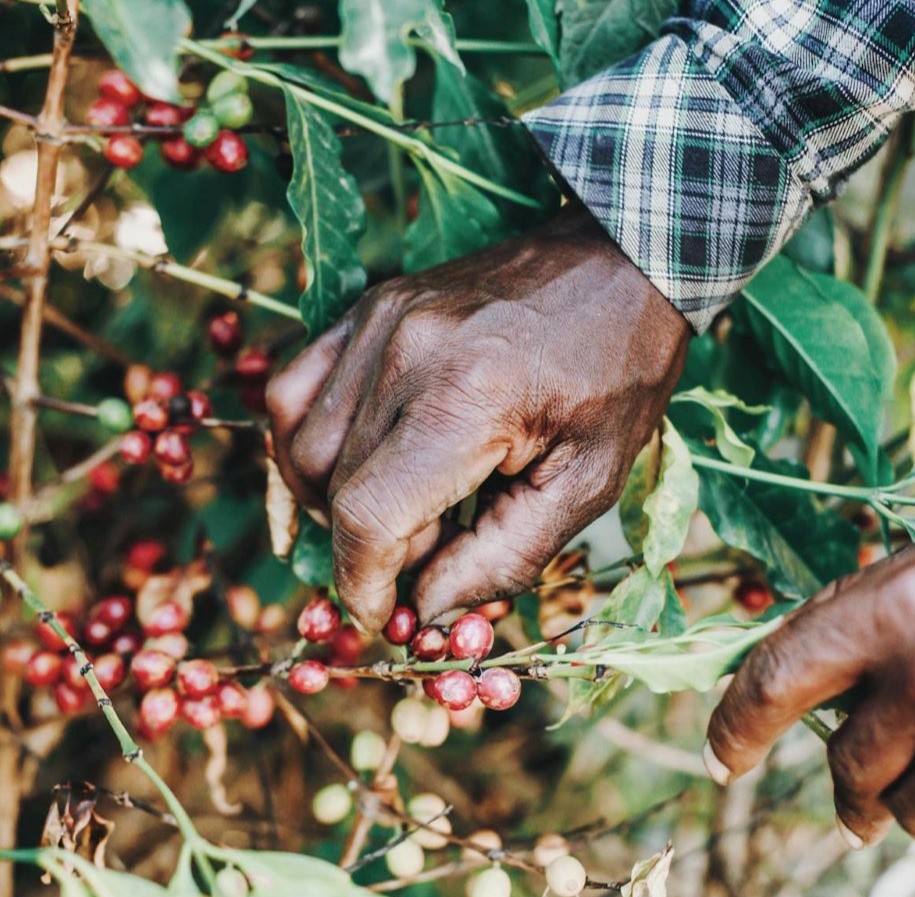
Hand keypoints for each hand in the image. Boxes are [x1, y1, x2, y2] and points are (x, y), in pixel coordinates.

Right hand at [267, 203, 688, 630]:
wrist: (617, 263)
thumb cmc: (618, 376)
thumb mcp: (588, 483)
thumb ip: (502, 558)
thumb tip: (426, 608)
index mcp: (469, 400)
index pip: (368, 516)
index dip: (363, 583)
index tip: (385, 616)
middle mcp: (406, 352)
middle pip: (333, 485)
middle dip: (369, 547)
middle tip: (426, 554)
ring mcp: (379, 321)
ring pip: (301, 441)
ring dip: (333, 499)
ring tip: (401, 508)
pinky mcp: (369, 307)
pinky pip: (297, 388)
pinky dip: (307, 442)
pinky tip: (354, 463)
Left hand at [705, 524, 914, 846]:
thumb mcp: (905, 581)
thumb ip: (845, 635)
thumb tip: (782, 697)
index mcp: (882, 611)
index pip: (774, 682)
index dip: (735, 729)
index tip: (718, 763)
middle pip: (850, 766)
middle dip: (849, 795)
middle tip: (854, 811)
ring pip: (914, 809)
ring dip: (910, 805)